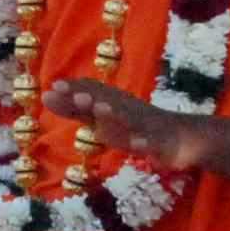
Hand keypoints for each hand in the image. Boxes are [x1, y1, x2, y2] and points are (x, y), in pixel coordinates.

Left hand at [38, 78, 217, 175]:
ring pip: (129, 120)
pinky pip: (152, 143)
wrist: (183, 138)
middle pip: (107, 102)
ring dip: (115, 114)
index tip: (54, 86)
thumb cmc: (136, 126)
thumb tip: (46, 96)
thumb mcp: (103, 119)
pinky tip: (137, 143)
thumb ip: (77, 109)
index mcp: (114, 104)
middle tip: (71, 92)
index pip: (92, 94)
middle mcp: (128, 111)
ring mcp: (146, 126)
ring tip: (99, 109)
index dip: (75, 89)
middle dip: (90, 97)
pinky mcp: (162, 143)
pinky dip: (145, 142)